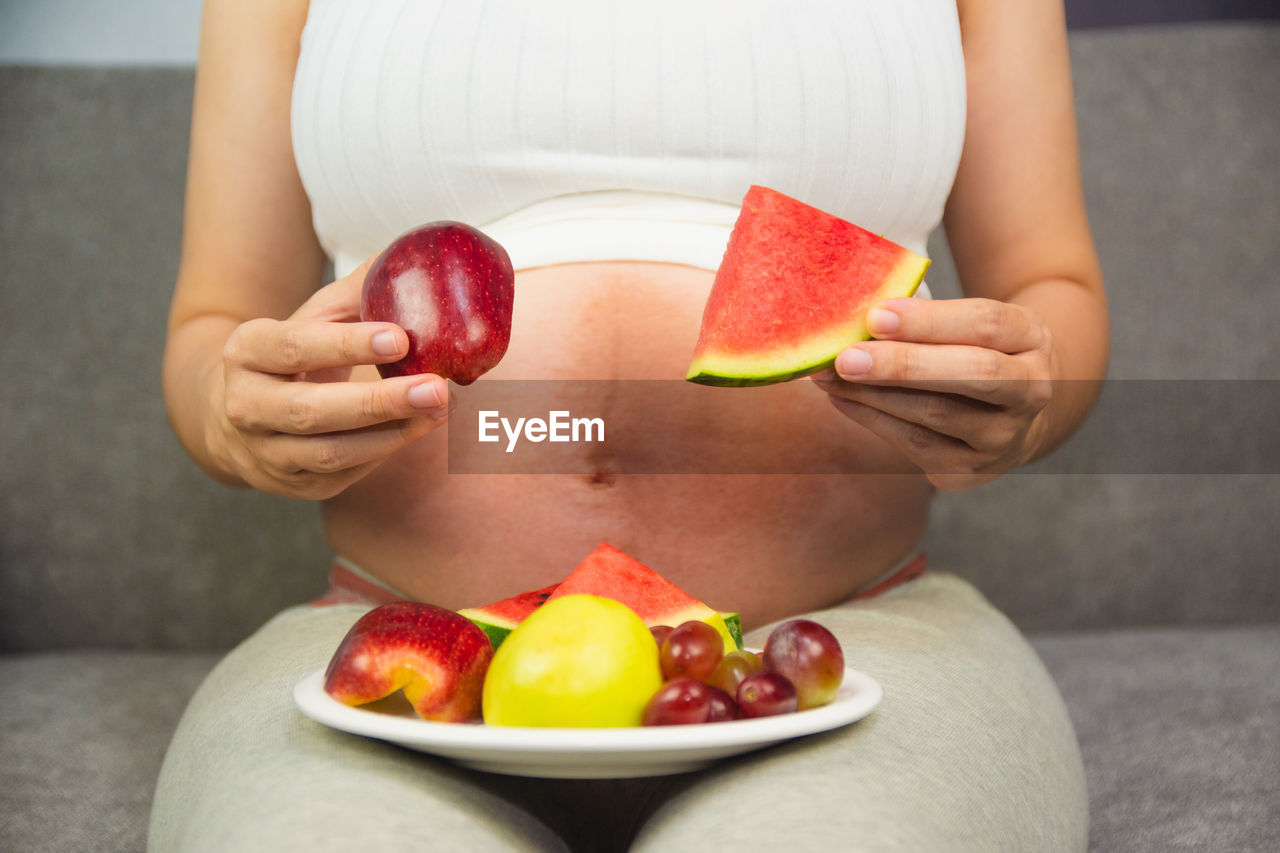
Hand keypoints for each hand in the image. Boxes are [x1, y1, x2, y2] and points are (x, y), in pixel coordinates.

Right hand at [214, 263, 453, 498]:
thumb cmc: (296, 354)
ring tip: (440, 408)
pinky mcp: (293, 486)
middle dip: (378, 402)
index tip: (399, 338)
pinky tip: (418, 428)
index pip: (294, 347)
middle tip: (436, 387)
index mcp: (246, 350)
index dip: (345, 345)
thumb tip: (419, 257)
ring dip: (391, 433)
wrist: (244, 413)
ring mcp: (265, 453)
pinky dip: (384, 452)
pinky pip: (343, 474)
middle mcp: (245, 406)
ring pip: (330, 452)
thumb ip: (359, 291)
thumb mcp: (313, 316)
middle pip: (311, 411)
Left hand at [813, 297, 1054, 490]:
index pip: (986, 324)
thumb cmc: (976, 352)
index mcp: (1032, 339)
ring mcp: (1004, 437)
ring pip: (937, 414)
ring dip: (874, 394)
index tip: (876, 315)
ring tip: (829, 375)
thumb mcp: (971, 325)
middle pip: (972, 373)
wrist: (1010, 412)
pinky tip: (842, 399)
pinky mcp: (971, 470)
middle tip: (846, 357)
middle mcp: (1030, 390)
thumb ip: (930, 320)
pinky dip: (872, 419)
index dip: (929, 321)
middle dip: (903, 365)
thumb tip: (861, 317)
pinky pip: (915, 444)